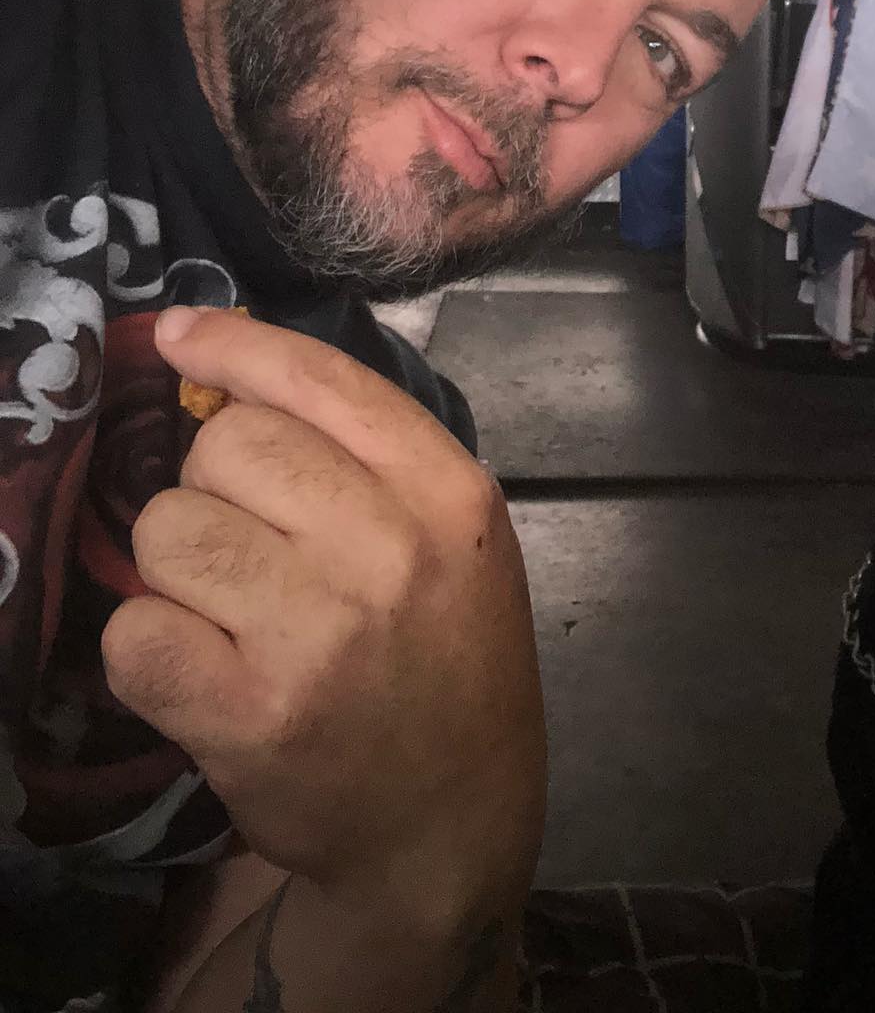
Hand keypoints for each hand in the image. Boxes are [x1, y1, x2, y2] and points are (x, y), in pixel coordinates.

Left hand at [102, 307, 545, 939]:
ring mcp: (320, 634)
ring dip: (181, 568)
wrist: (453, 819)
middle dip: (215, 485)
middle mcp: (392, 550)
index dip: (235, 345)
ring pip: (167, 530)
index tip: (177, 336)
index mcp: (451, 495)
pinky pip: (134, 631)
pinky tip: (206, 669)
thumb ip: (370, 460)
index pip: (323, 380)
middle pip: (225, 447)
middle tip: (253, 544)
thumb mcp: (458, 541)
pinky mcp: (249, 714)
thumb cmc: (452, 661)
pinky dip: (152, 647)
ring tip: (236, 613)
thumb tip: (225, 383)